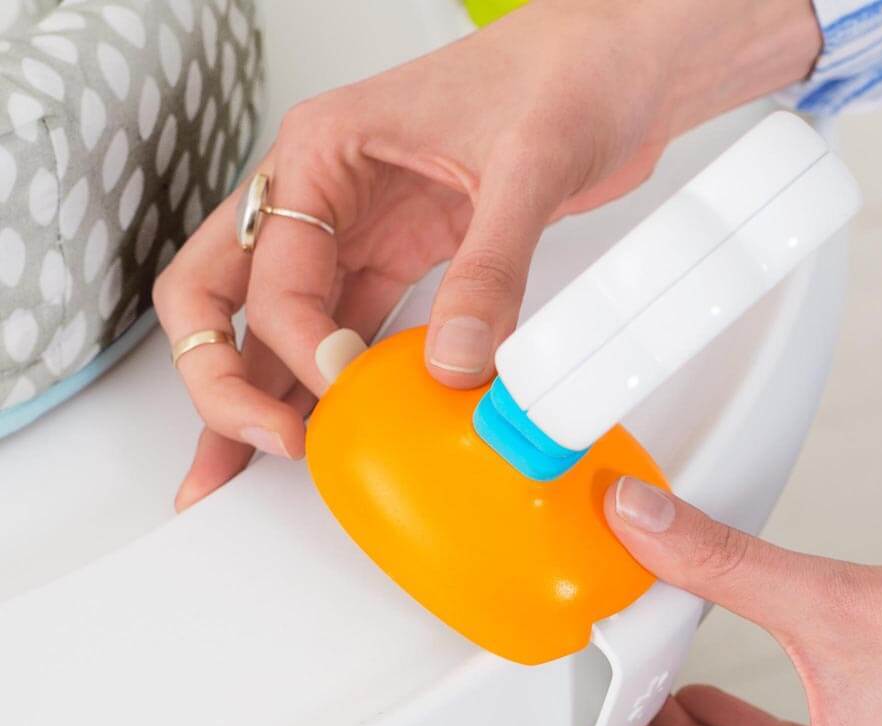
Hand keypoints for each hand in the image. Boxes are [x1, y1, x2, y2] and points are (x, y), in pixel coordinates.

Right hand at [152, 0, 819, 509]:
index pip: (273, 273)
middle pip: (222, 293)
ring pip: (274, 321)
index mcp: (321, 150)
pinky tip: (327, 424)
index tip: (342, 387)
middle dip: (221, 375)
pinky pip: (344, 328)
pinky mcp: (400, 258)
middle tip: (249, 442)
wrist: (620, 65)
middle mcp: (322, 193)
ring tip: (252, 463)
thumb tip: (454, 363)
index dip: (297, 345)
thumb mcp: (527, 165)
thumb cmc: (565, 72)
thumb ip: (488, 268)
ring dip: (259, 391)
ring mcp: (356, 229)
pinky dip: (329, 380)